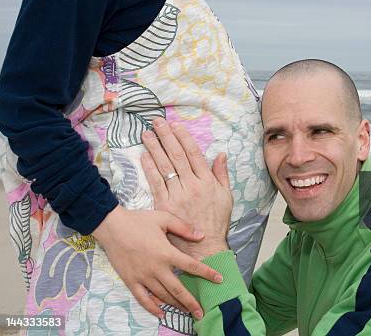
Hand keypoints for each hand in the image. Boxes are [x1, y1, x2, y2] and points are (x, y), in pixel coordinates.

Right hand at [92, 205, 221, 318]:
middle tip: (202, 312)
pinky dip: (152, 308)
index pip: (192, 266)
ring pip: (163, 296)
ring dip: (176, 305)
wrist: (112, 227)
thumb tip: (201, 236)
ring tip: (187, 311)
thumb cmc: (139, 221)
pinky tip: (161, 313)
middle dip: (192, 302)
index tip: (219, 280)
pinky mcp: (131, 281)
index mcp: (167, 253)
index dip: (207, 273)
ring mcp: (143, 277)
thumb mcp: (164, 219)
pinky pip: (143, 299)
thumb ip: (184, 228)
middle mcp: (156, 268)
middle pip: (178, 290)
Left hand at [141, 118, 232, 259]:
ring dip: (155, 148)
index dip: (184, 138)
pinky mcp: (165, 206)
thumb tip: (221, 155)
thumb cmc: (216, 223)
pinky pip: (156, 183)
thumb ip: (222, 174)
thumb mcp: (226, 197)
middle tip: (157, 122)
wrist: (205, 248)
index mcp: (207, 181)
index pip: (194, 154)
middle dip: (166, 137)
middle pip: (177, 156)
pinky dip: (149, 168)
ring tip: (146, 134)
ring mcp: (178, 195)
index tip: (176, 125)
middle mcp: (192, 185)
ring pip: (165, 167)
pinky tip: (144, 156)